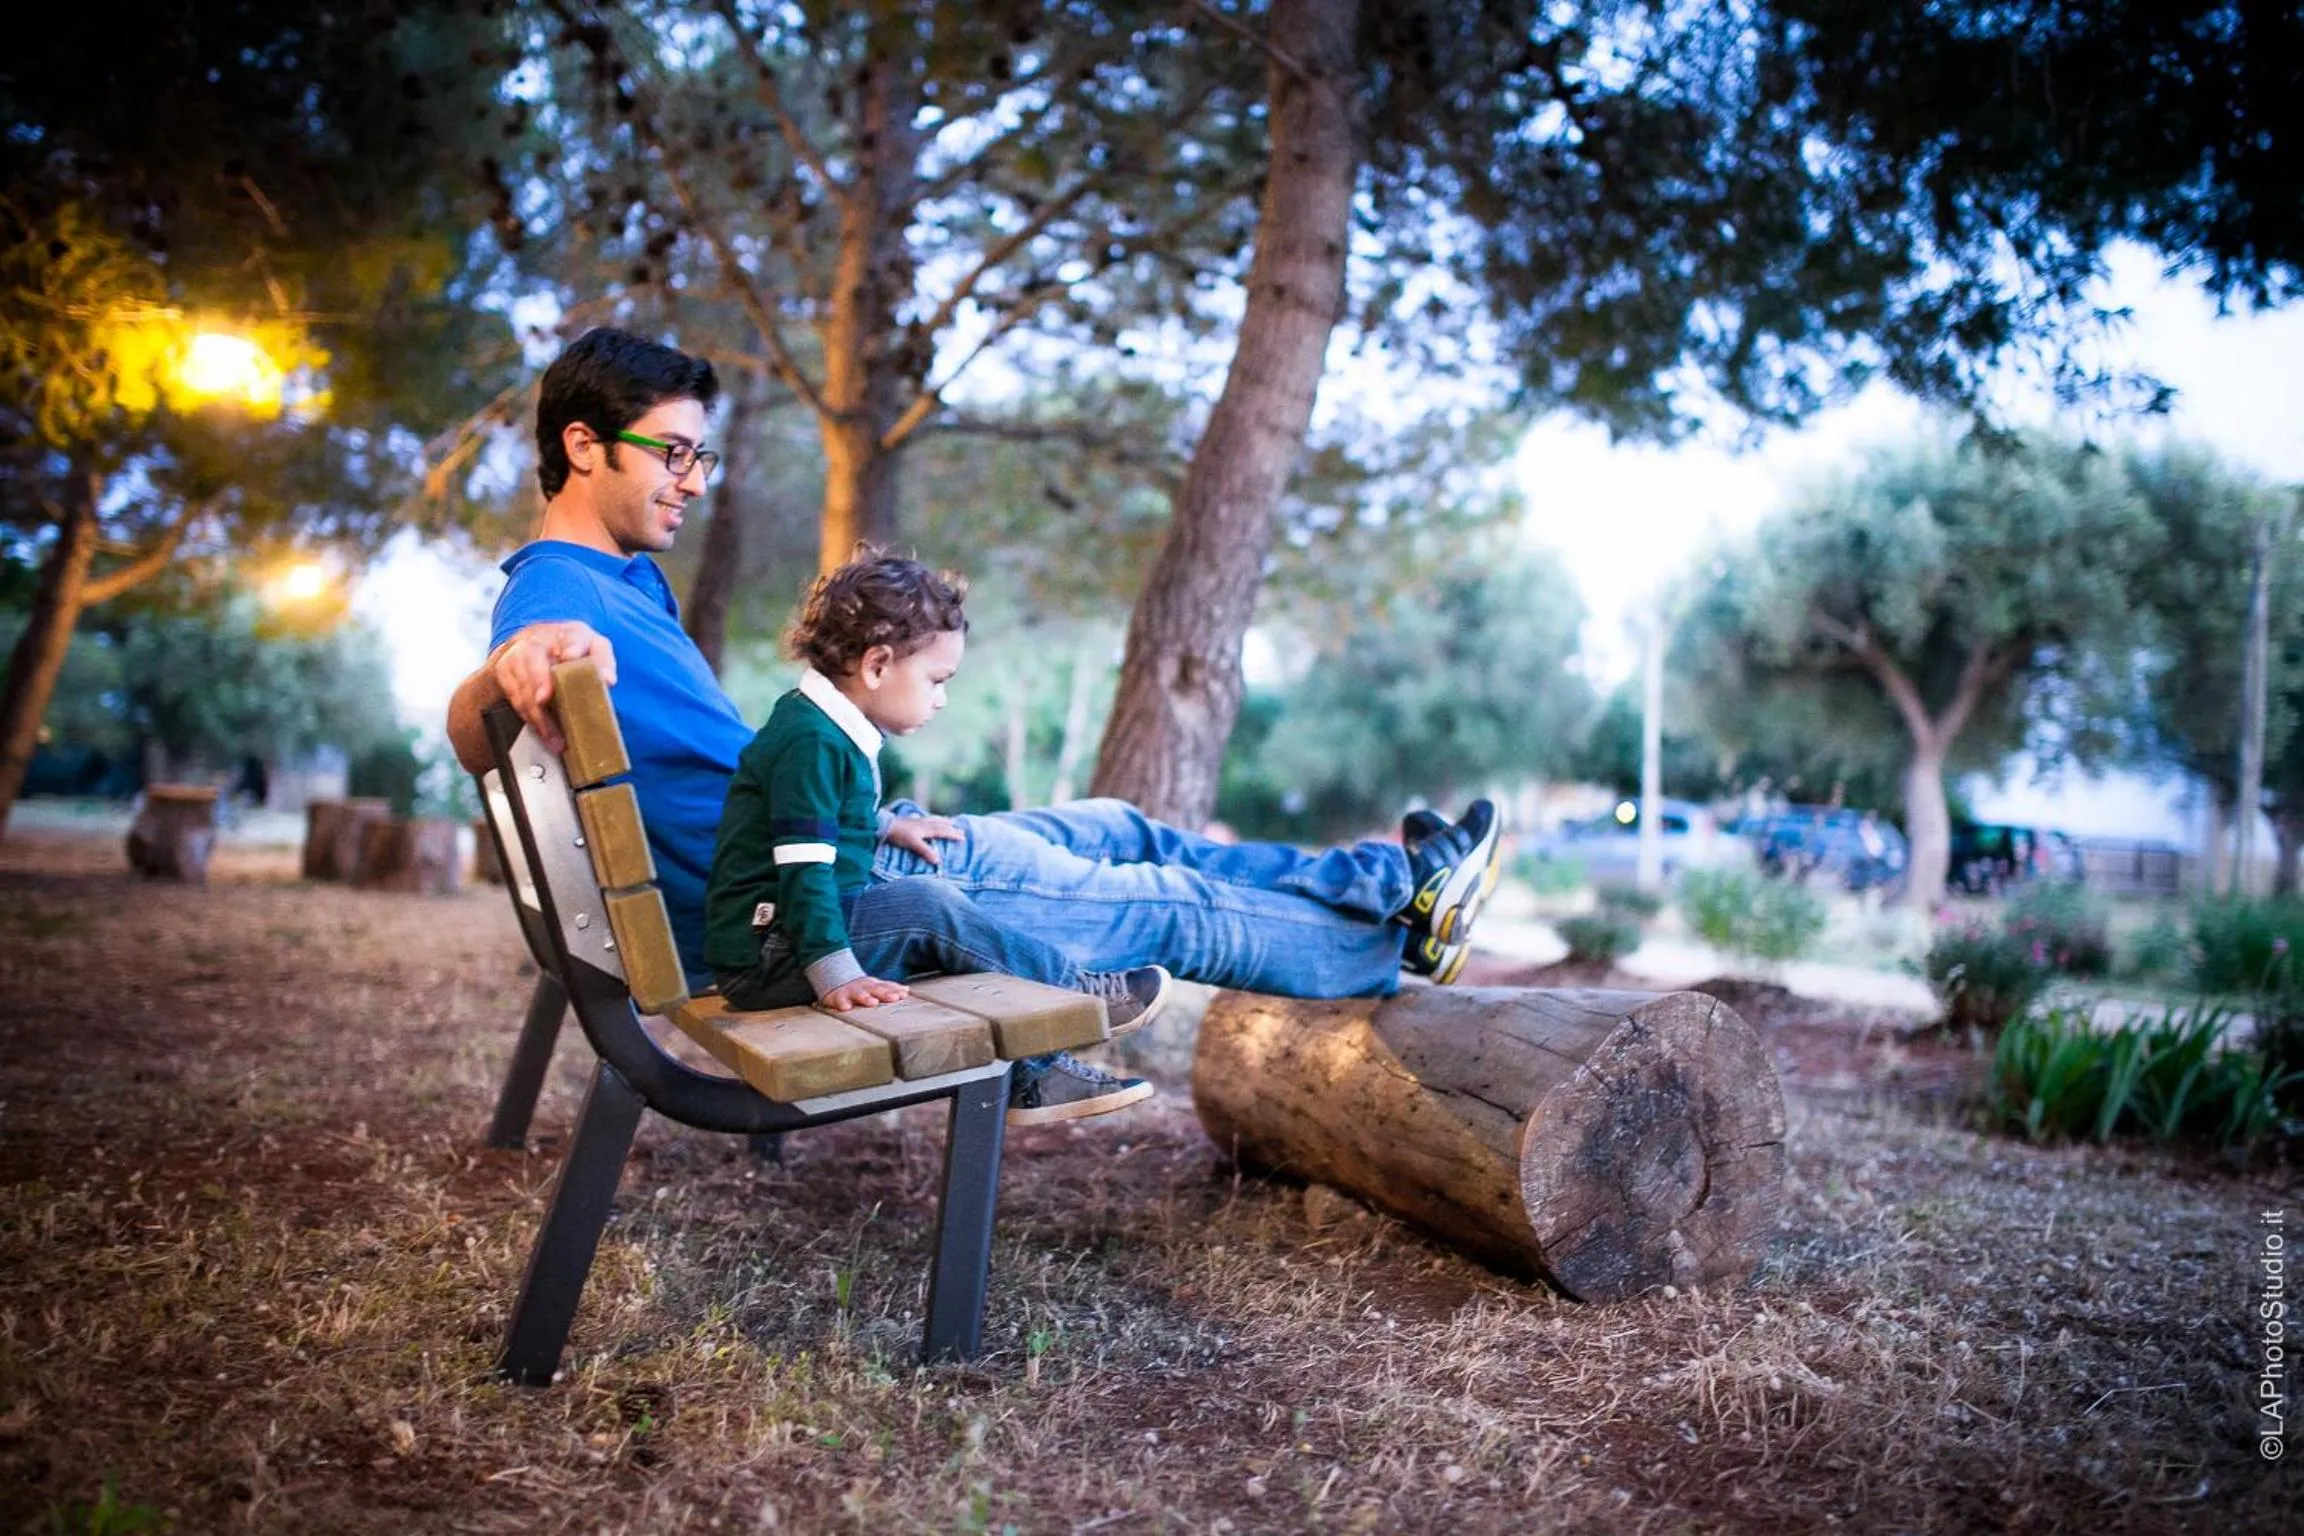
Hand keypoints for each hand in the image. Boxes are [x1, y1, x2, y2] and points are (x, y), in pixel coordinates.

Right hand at [491, 622, 617, 752]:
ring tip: (555, 738)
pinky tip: (543, 734)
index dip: (571, 646)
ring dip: (536, 712)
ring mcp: (517, 654)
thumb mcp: (594, 648)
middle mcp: (538, 640)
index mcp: (568, 633)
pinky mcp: (504, 671)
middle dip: (538, 679)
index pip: (571, 637)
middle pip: (533, 658)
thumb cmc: (573, 648)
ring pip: (521, 682)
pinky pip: (514, 697)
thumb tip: (608, 680)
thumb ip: (603, 661)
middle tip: (544, 699)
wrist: (538, 642)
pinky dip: (528, 717)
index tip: (570, 656)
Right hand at [818, 975, 908, 1010]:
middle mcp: (864, 986)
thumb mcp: (875, 986)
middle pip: (876, 989)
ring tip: (873, 1002)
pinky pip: (839, 1000)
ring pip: (859, 993)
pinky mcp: (837, 997)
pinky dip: (842, 1003)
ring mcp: (851, 991)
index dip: (895, 990)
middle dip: (885, 993)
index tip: (904, 994)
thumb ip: (890, 988)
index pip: (887, 987)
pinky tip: (846, 1008)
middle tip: (894, 998)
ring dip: (866, 997)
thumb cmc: (860, 988)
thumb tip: (907, 990)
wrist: (835, 979)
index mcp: (874, 985)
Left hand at [881, 815, 961, 865]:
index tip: (963, 837)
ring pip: (932, 819)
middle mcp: (923, 823)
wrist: (883, 826)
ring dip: (942, 820)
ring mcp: (916, 820)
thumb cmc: (898, 835)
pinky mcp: (909, 820)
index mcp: (926, 828)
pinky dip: (928, 818)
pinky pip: (923, 818)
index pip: (943, 831)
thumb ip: (925, 851)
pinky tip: (924, 818)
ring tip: (948, 820)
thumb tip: (938, 860)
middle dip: (951, 827)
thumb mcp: (913, 844)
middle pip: (940, 824)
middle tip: (960, 830)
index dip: (953, 834)